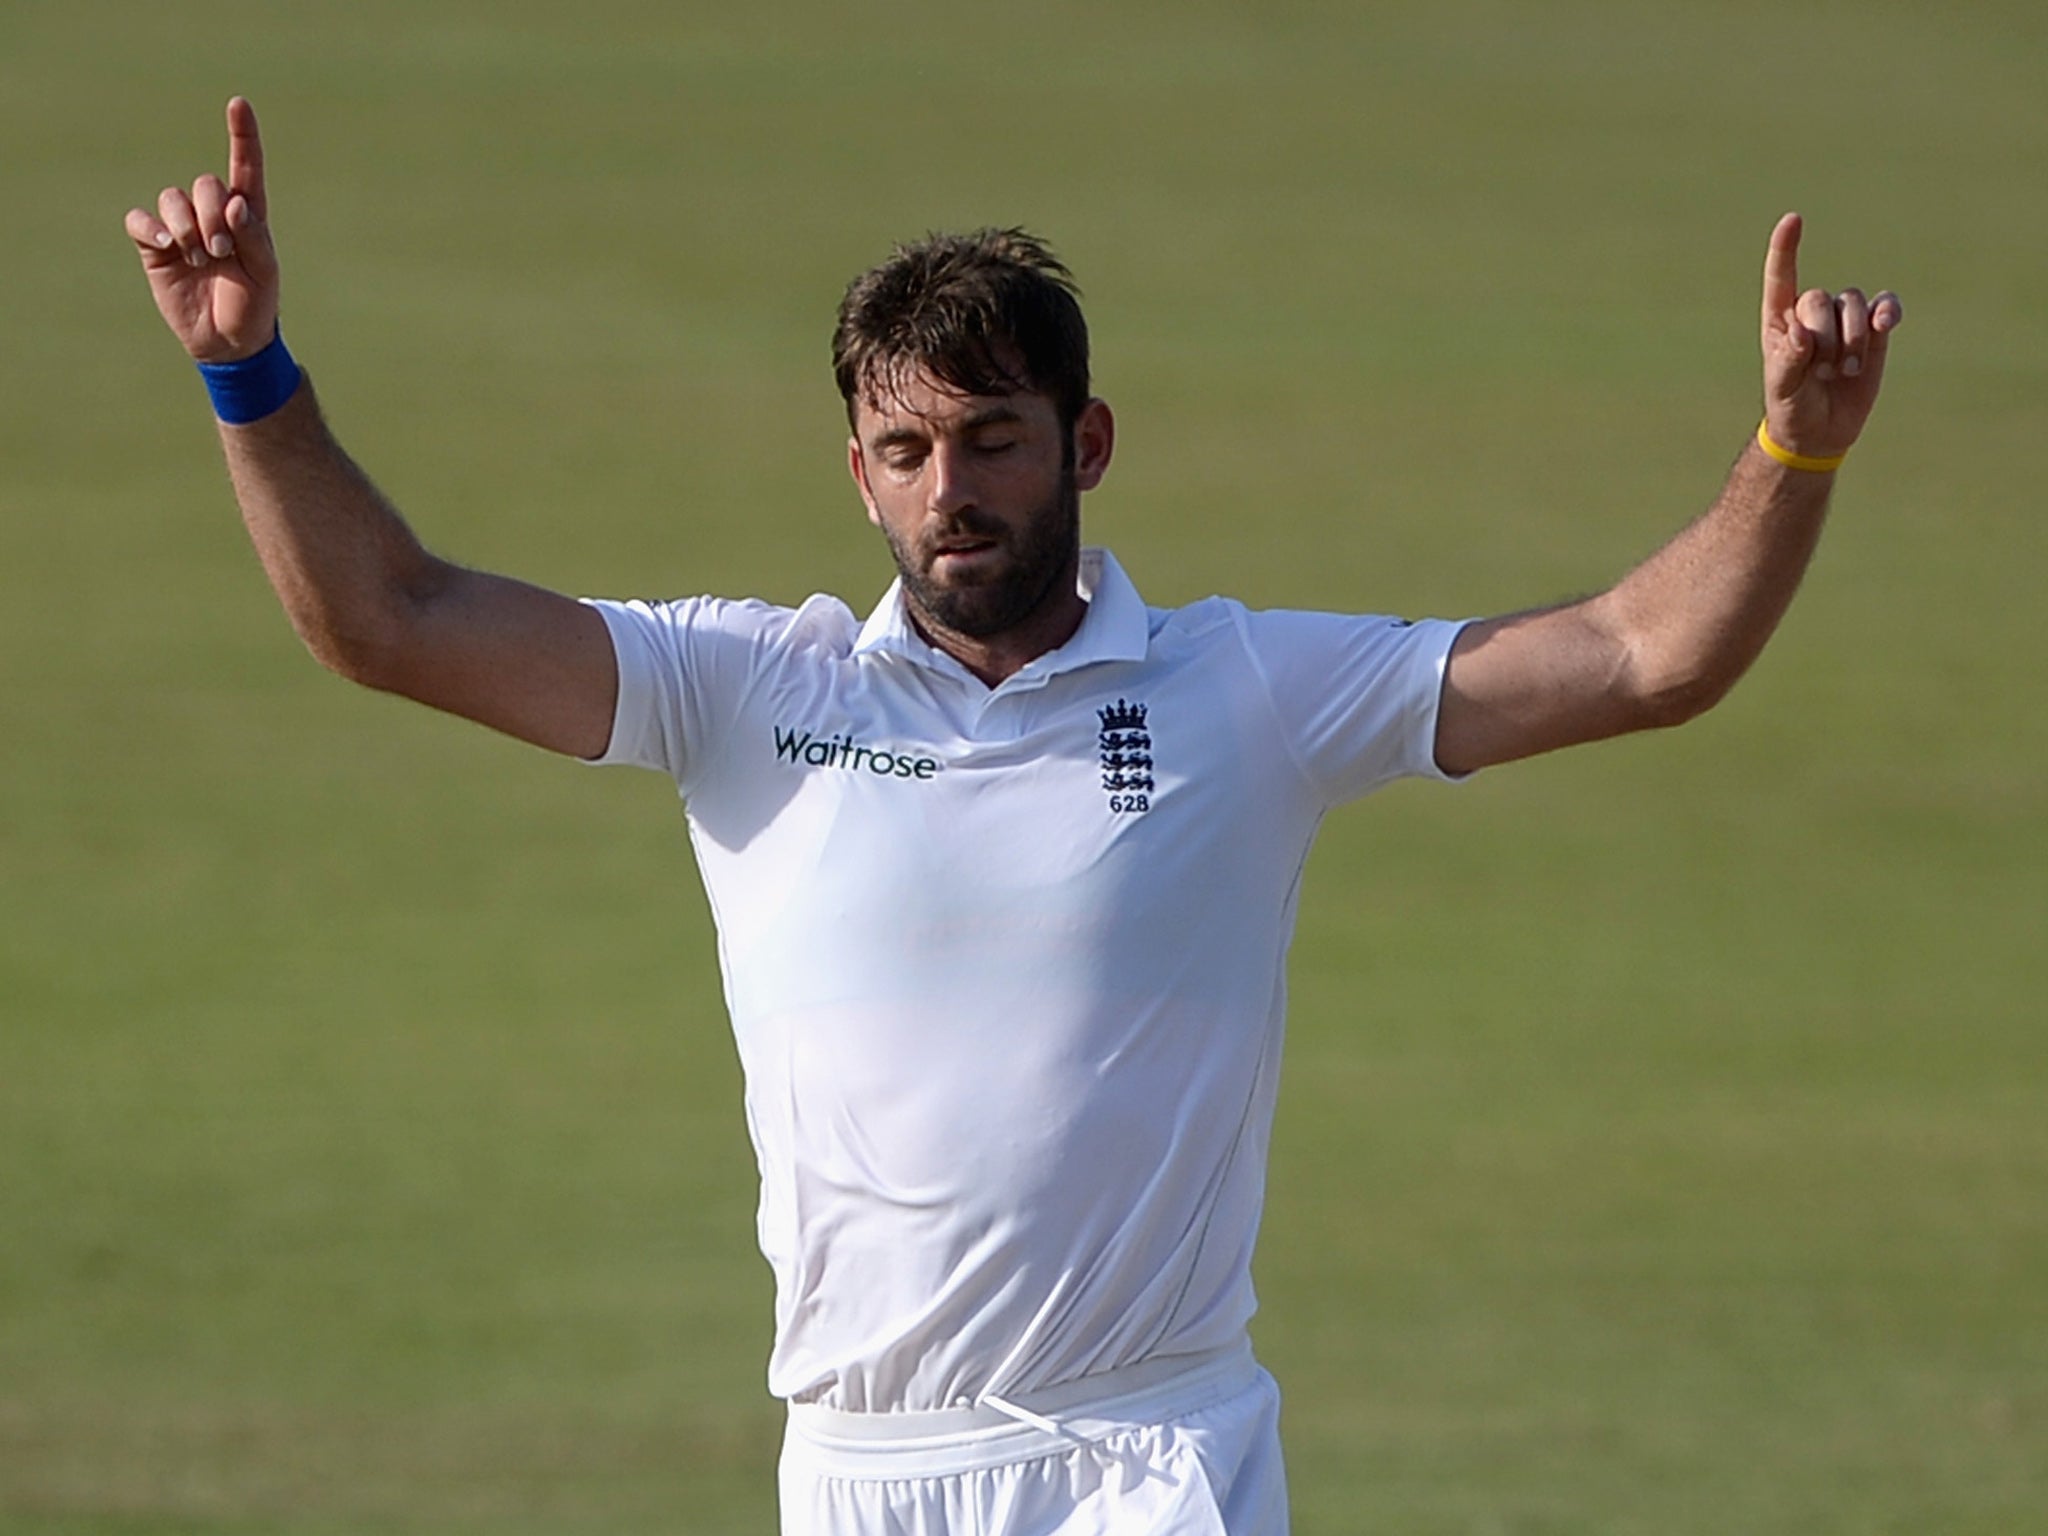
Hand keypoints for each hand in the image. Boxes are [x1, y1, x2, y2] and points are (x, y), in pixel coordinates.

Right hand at [125, 97, 279, 361]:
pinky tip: (168, 245)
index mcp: (248, 215)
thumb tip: (236, 202)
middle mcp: (214, 214)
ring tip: (200, 257)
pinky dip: (152, 228)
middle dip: (213, 215)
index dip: (242, 135)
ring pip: (173, 197)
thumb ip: (254, 236)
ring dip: (187, 224)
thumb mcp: (265, 273)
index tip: (239, 104)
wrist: (227, 341)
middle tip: (221, 251)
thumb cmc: (254, 305)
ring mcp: (182, 227)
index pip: (246, 168)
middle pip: (206, 184)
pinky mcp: (155, 246)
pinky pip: (141, 220)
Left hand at [1760, 212, 1901, 460]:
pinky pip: (1886, 306)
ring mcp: (1844, 320)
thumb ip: (1789, 360)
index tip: (1792, 220)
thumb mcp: (1782, 388)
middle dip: (1825, 335)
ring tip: (1845, 372)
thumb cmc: (1792, 407)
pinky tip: (1886, 325)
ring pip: (1854, 303)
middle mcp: (1812, 314)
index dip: (1786, 248)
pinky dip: (1888, 312)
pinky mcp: (1874, 331)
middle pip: (1822, 298)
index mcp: (1781, 321)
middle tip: (1822, 371)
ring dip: (1853, 339)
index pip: (1781, 278)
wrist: (1821, 430)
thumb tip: (1803, 333)